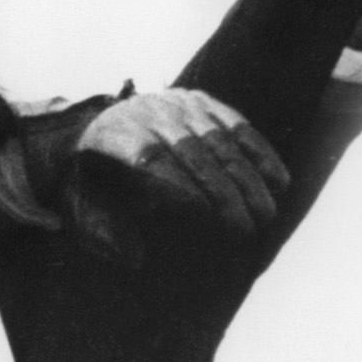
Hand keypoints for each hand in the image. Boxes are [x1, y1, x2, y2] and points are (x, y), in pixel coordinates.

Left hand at [75, 87, 288, 236]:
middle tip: (246, 230)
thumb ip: (102, 230)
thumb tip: (135, 261)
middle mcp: (148, 112)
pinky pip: (238, 126)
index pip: (152, 159)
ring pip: (221, 139)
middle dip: (224, 192)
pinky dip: (261, 153)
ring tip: (266, 214)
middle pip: (193, 151)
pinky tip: (279, 182)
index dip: (182, 188)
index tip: (208, 220)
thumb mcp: (82, 202)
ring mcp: (177, 103)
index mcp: (115, 136)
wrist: (89, 127)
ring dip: (248, 179)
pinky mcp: (201, 100)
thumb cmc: (90, 178)